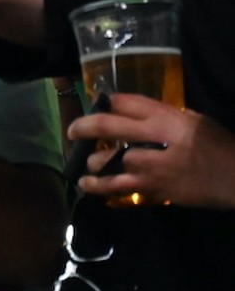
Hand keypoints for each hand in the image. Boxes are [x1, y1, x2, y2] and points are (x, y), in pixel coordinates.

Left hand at [70, 94, 234, 207]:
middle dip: (83, 127)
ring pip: (106, 160)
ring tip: (85, 163)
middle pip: (107, 126)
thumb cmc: (217, 145)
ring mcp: (151, 166)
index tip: (94, 107)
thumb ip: (163, 116)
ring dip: (91, 161)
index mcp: (166, 117)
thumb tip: (133, 113)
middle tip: (72, 131)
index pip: (124, 102)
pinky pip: (118, 187)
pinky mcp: (153, 188)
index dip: (104, 102)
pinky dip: (99, 187)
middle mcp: (154, 138)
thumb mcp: (194, 120)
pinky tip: (87, 185)